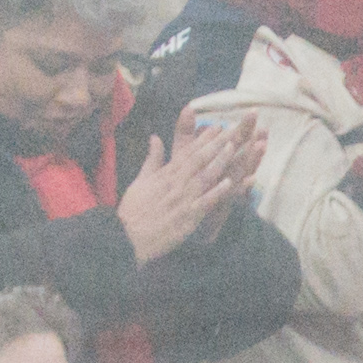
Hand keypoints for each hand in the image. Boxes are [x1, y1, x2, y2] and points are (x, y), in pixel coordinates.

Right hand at [117, 107, 265, 258]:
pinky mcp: (187, 217)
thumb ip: (153, 159)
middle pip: (200, 159)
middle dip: (217, 144)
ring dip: (220, 161)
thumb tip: (156, 137)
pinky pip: (204, 203)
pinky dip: (216, 192)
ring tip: (235, 148)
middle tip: (234, 129)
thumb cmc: (134, 210)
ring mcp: (182, 199)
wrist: (127, 236)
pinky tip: (230, 182)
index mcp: (166, 174)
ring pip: (205, 176)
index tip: (218, 126)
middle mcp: (176, 183)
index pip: (188, 152)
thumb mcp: (141, 180)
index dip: (203, 139)